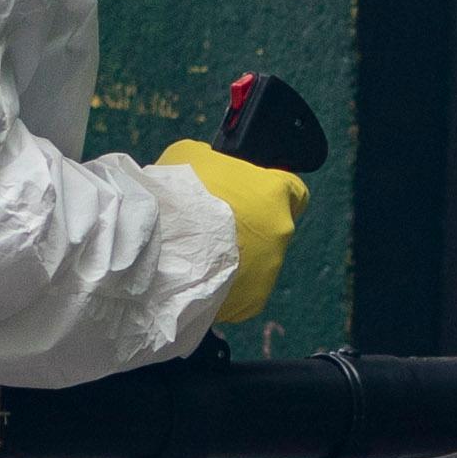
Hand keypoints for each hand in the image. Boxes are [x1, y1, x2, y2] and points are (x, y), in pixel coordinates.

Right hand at [156, 138, 306, 327]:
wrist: (161, 242)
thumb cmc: (180, 192)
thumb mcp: (192, 156)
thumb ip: (213, 162)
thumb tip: (212, 168)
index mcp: (275, 192)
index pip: (294, 191)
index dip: (272, 192)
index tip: (256, 197)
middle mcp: (280, 232)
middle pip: (271, 230)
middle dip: (248, 229)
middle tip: (213, 227)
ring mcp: (269, 270)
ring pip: (256, 263)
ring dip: (235, 259)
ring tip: (199, 256)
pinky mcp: (251, 301)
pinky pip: (241, 292)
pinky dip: (225, 287)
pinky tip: (199, 279)